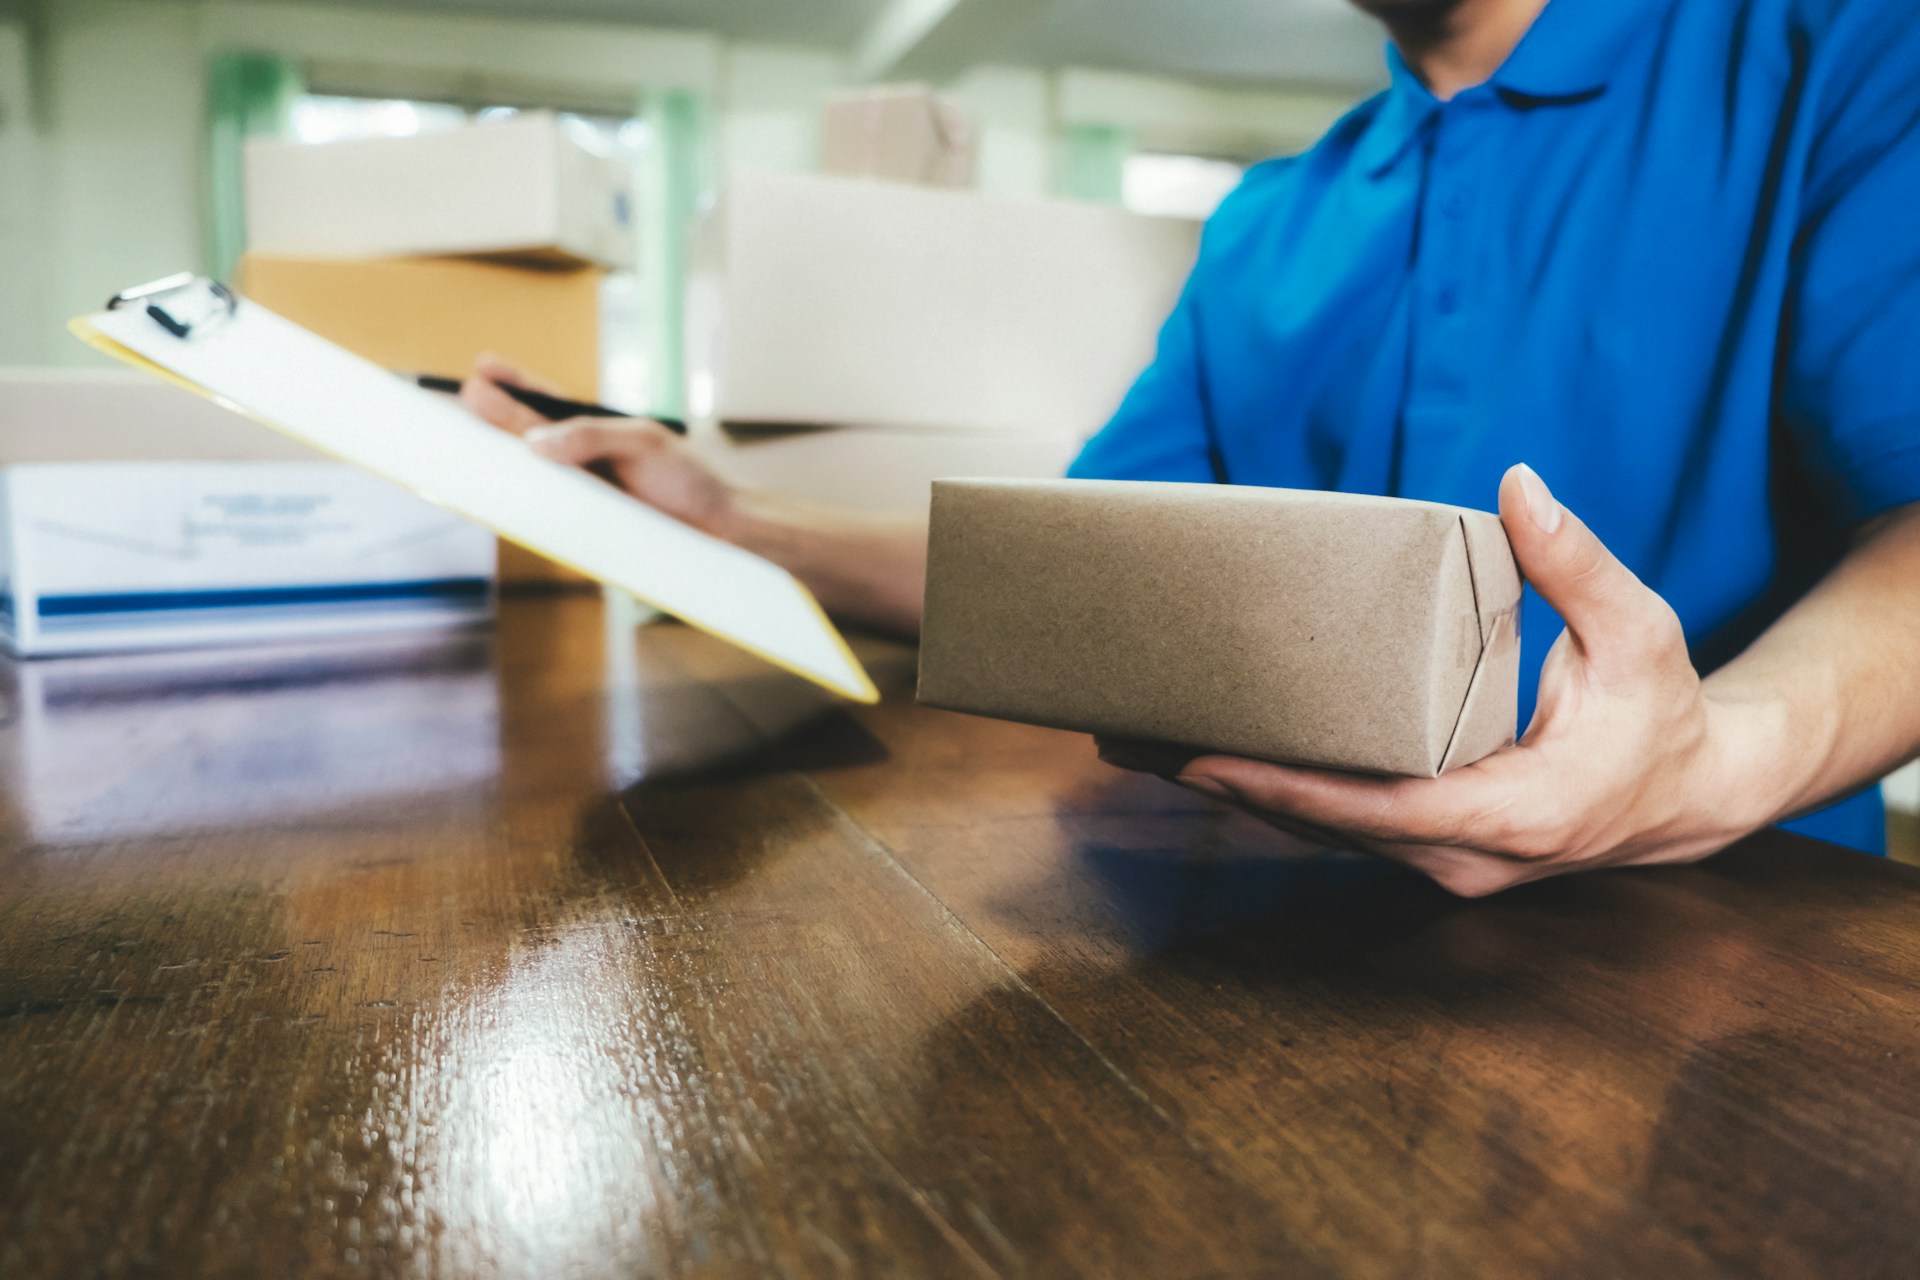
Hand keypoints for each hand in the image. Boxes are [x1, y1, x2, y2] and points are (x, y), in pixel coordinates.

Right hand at [458, 353, 738, 535]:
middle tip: (463, 396)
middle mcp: (583, 459)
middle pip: (527, 435)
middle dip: (495, 416)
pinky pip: (545, 514)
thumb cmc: (689, 480)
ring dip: (501, 460)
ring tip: (469, 444)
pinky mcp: (586, 528)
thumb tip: (535, 443)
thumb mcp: (643, 444)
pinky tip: (498, 501)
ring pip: (531, 474)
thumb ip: (591, 436)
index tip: (483, 366)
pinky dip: (520, 507)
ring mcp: (582, 494)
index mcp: (596, 431)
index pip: (545, 403)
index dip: (514, 385)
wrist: (721, 530)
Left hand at [1101, 465, 1768, 896]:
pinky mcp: (1435, 851)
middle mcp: (1468, 855)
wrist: (1696, 794)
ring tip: (1149, 748)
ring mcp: (1448, 863)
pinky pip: (1343, 829)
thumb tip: (1520, 487)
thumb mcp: (1640, 633)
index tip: (1206, 758)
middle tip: (1139, 738)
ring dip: (1238, 795)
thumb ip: (1577, 564)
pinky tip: (1217, 764)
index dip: (1286, 787)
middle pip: (1325, 827)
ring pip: (1324, 835)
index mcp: (1515, 811)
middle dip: (1230, 786)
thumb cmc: (1663, 713)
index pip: (1376, 808)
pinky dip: (1279, 797)